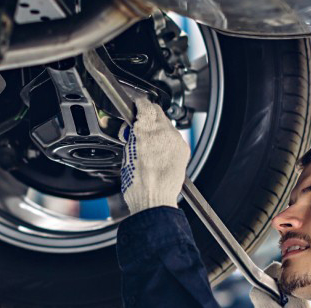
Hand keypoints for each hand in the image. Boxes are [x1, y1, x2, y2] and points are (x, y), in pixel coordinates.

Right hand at [119, 97, 190, 214]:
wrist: (154, 200)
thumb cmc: (138, 184)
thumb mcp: (126, 154)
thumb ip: (132, 136)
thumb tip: (134, 129)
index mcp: (145, 130)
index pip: (145, 105)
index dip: (139, 104)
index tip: (137, 106)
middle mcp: (163, 132)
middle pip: (158, 112)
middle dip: (149, 116)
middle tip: (141, 126)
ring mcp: (176, 140)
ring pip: (167, 125)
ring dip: (158, 129)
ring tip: (150, 143)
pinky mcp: (183, 149)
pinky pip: (175, 138)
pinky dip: (167, 140)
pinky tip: (160, 152)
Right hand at [249, 262, 310, 307]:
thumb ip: (264, 303)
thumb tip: (253, 290)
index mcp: (294, 288)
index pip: (272, 270)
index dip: (262, 280)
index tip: (262, 298)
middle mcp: (290, 290)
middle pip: (264, 287)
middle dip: (262, 307)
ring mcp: (287, 298)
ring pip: (263, 299)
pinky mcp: (284, 307)